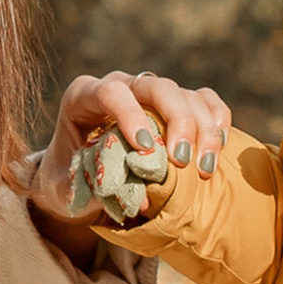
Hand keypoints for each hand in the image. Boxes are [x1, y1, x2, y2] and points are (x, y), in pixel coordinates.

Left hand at [28, 71, 231, 226]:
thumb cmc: (67, 181)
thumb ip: (89, 189)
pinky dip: (217, 120)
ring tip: (204, 169)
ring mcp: (151, 94)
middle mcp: (121, 87)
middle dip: (176, 120)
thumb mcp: (63, 189)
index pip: (111, 92)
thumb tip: (137, 197)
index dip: (130, 115)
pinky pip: (205, 100)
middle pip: (157, 86)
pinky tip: (219, 147)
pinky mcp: (176, 104)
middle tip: (181, 160)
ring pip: (186, 94)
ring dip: (202, 129)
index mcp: (83, 97)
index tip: (145, 149)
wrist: (79, 178)